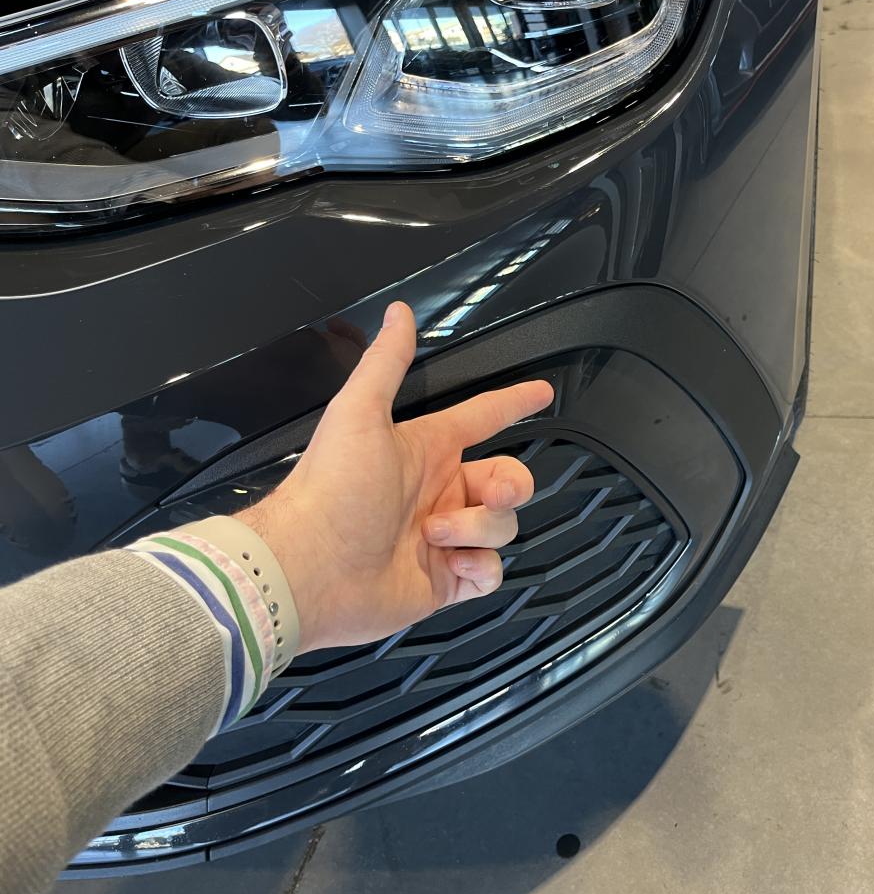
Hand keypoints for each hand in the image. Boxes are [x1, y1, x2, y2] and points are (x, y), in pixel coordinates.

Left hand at [238, 302, 553, 653]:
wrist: (311, 569)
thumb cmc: (332, 489)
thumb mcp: (359, 415)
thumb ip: (387, 363)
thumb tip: (399, 313)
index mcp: (426, 451)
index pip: (482, 418)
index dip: (512, 403)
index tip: (542, 392)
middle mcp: (439, 492)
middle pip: (508, 479)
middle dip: (511, 484)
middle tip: (490, 493)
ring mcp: (444, 539)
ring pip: (501, 526)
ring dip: (476, 529)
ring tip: (434, 536)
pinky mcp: (445, 580)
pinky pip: (490, 572)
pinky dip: (479, 569)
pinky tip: (454, 566)